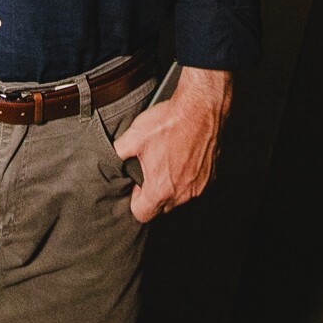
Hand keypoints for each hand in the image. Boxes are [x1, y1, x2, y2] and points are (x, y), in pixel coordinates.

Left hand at [111, 67, 231, 223]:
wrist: (200, 108)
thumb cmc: (170, 122)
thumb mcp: (134, 136)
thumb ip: (118, 154)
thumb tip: (110, 160)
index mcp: (161, 189)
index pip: (142, 214)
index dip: (135, 201)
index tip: (137, 184)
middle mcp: (183, 193)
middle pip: (162, 207)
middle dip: (154, 193)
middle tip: (151, 169)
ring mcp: (199, 186)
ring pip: (180, 197)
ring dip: (172, 185)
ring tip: (168, 159)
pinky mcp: (211, 176)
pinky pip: (195, 185)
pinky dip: (188, 176)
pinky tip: (183, 156)